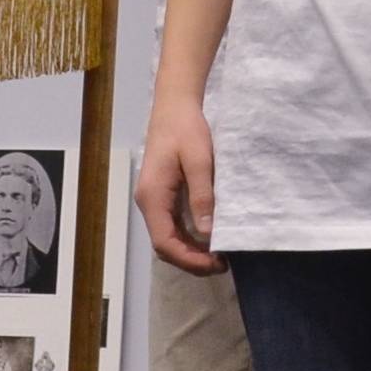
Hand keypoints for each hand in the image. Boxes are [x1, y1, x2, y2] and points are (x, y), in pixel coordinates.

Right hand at [136, 99, 220, 273]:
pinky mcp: (162, 195)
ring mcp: (154, 199)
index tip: (215, 264)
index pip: (164, 242)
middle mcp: (149, 202)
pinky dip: (189, 238)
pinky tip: (209, 238)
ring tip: (219, 256)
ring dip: (190, 251)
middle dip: (191, 260)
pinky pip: (172, 225)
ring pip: (168, 237)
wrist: (175, 105)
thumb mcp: (199, 160)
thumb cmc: (186, 128)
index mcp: (153, 196)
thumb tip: (208, 232)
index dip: (189, 259)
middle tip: (222, 265)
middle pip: (164, 245)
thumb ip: (202, 195)